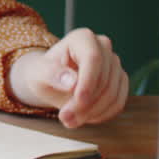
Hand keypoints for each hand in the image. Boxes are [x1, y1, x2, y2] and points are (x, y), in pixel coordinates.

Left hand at [8, 28, 127, 127]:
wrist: (50, 81)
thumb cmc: (43, 73)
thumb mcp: (38, 73)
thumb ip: (52, 74)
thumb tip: (71, 81)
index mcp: (82, 38)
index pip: (93, 59)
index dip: (88, 82)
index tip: (79, 101)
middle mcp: (102, 46)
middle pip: (104, 79)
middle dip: (86, 104)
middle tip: (65, 118)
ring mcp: (114, 63)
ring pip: (113, 93)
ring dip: (92, 112)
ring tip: (70, 120)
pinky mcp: (119, 81)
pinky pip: (118, 102)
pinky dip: (101, 114)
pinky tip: (83, 117)